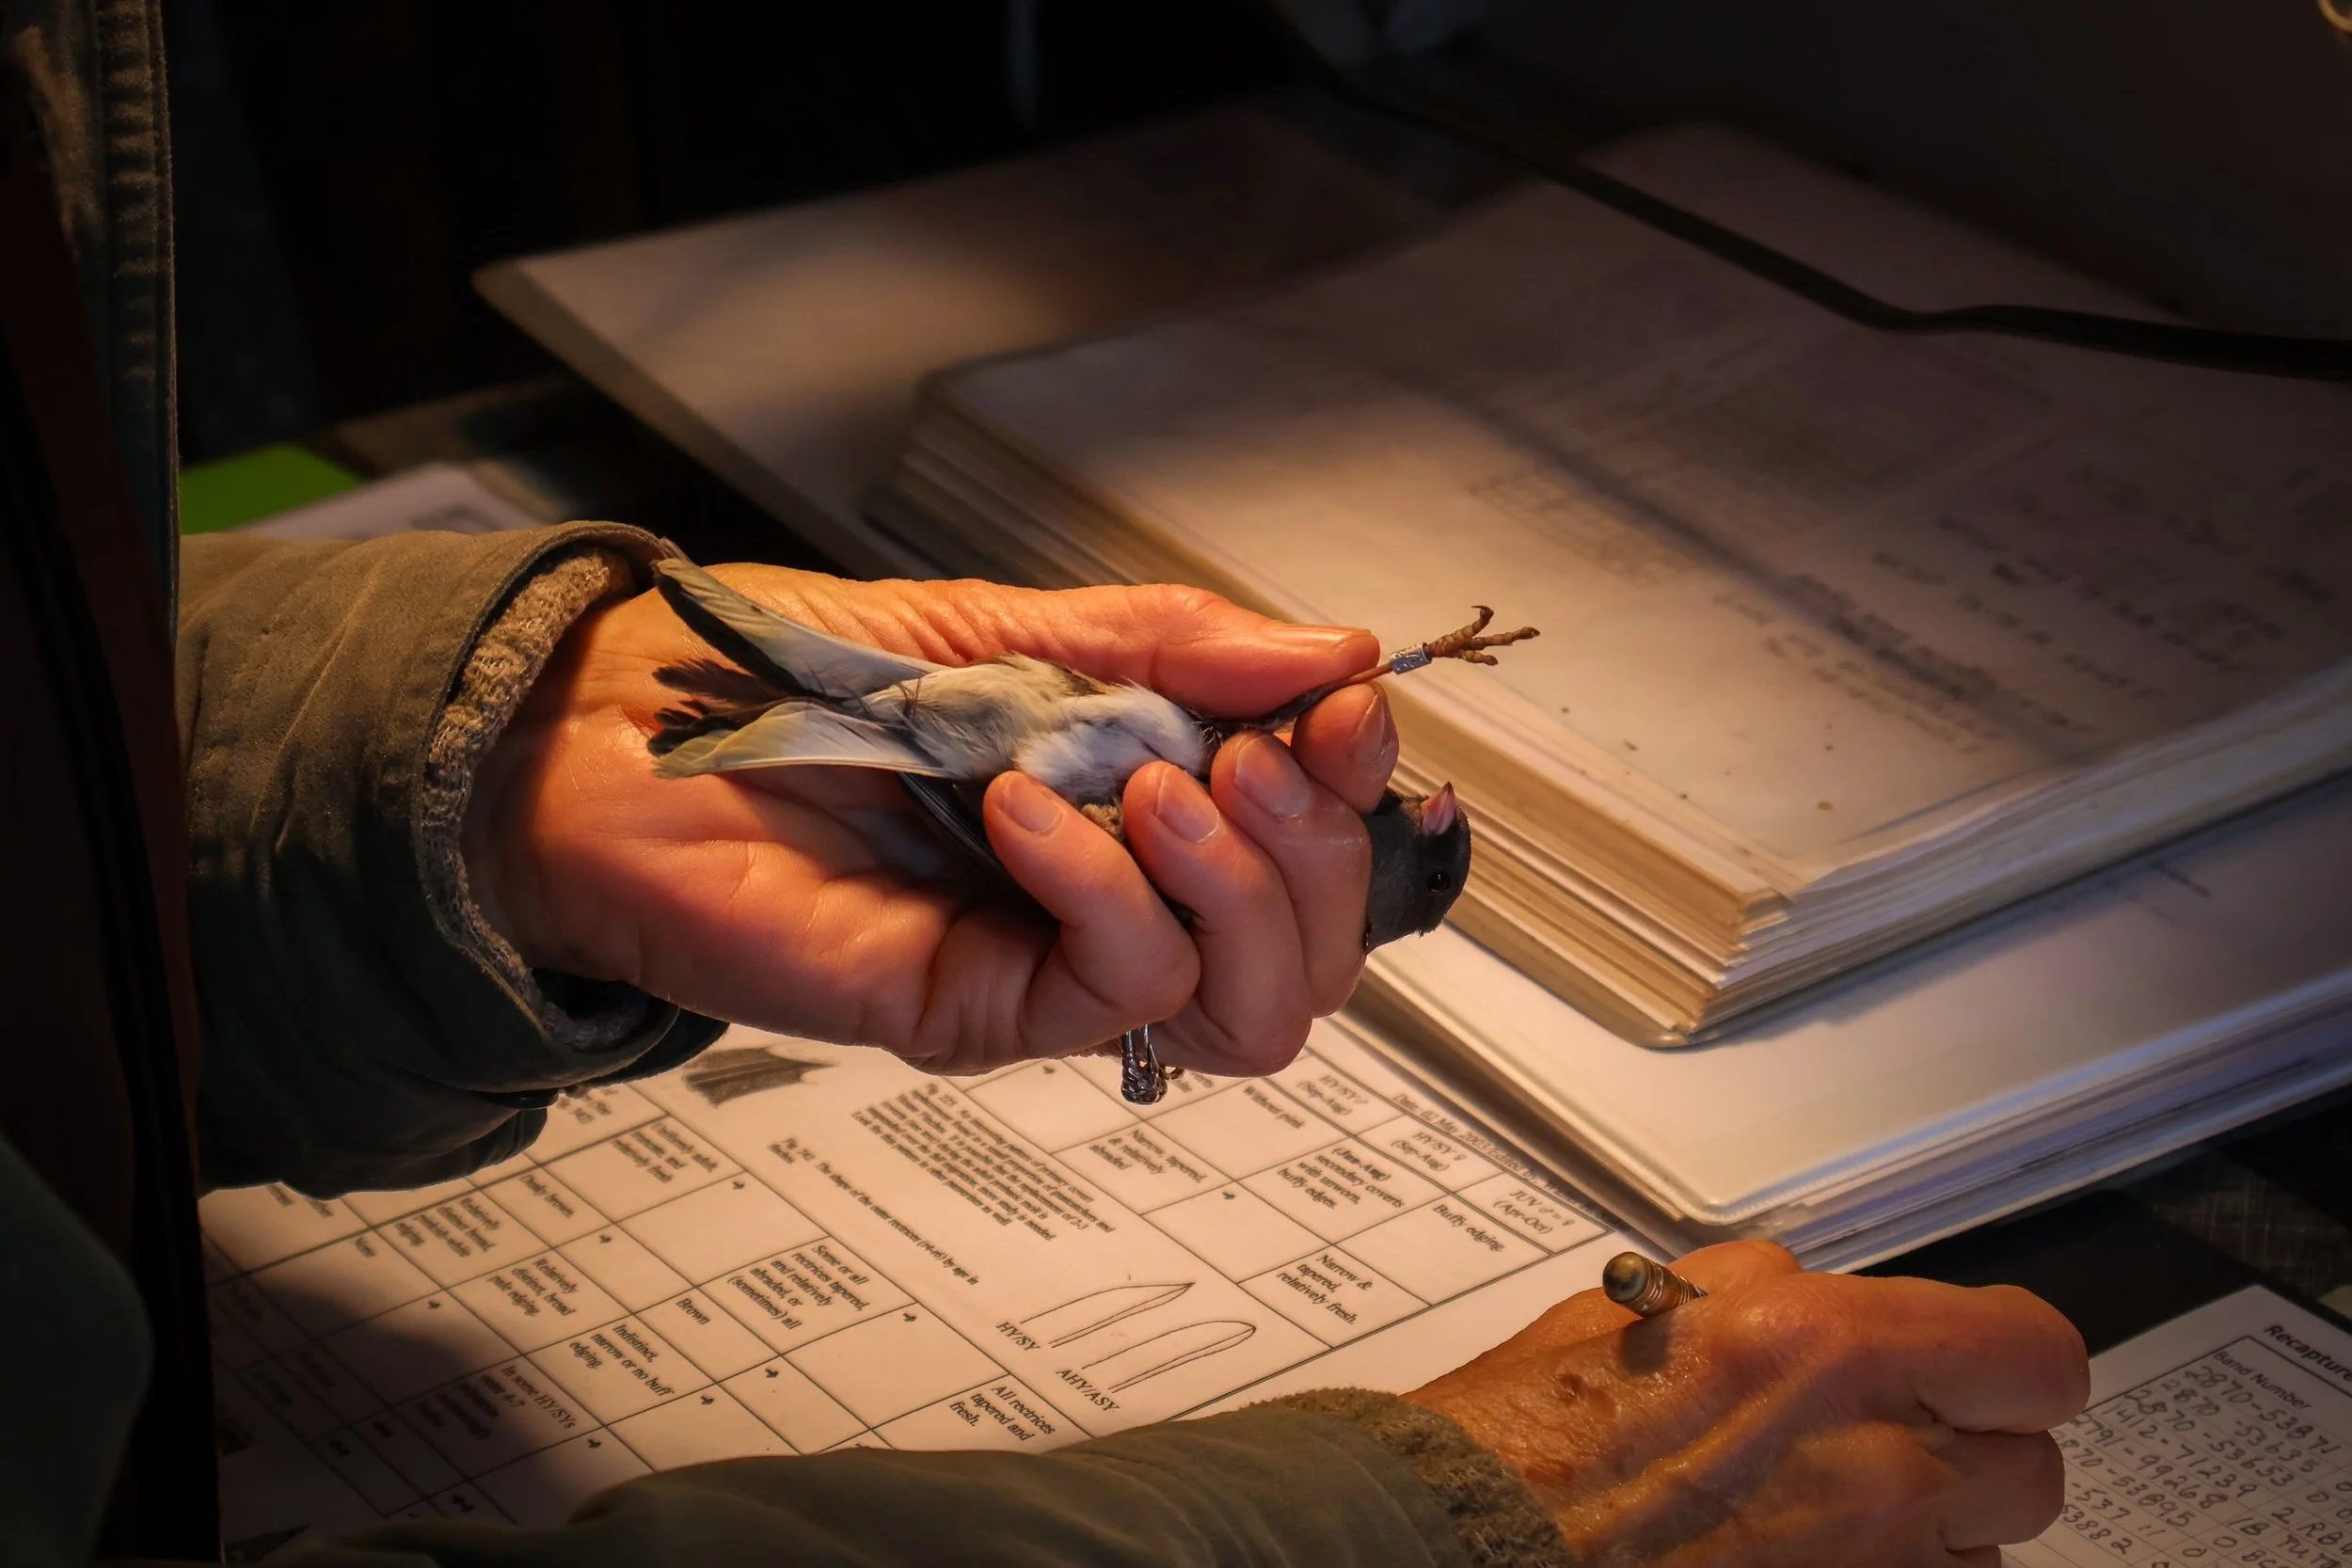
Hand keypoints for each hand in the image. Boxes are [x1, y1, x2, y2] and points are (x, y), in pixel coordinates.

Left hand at [464, 564, 1399, 1075]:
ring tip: (1160, 785)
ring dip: (1241, 885)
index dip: (1363, 783)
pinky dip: (1104, 889)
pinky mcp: (985, 1011)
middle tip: (1249, 755)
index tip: (1348, 710)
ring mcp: (1059, 965)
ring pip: (1253, 1002)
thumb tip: (1335, 652)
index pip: (1321, 841)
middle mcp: (1122, 894)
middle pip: (1317, 943)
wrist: (631, 737)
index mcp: (1147, 798)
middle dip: (1317, 843)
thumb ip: (1172, 643)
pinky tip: (1026, 810)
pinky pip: (1122, 989)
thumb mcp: (1013, 627)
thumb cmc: (801, 680)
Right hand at [1406, 1242, 2088, 1565]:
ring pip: (1980, 1559)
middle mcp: (1869, 1466)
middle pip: (2030, 1470)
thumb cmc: (1518, 1444)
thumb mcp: (1641, 1315)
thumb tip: (1824, 1299)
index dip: (2013, 1367)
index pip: (2032, 1355)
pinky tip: (1792, 1559)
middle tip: (1893, 1455)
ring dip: (1928, 1539)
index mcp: (1816, 1347)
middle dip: (1972, 1462)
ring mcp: (1867, 1567)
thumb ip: (1763, 1300)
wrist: (1458, 1546)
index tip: (1992, 1374)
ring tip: (1823, 1522)